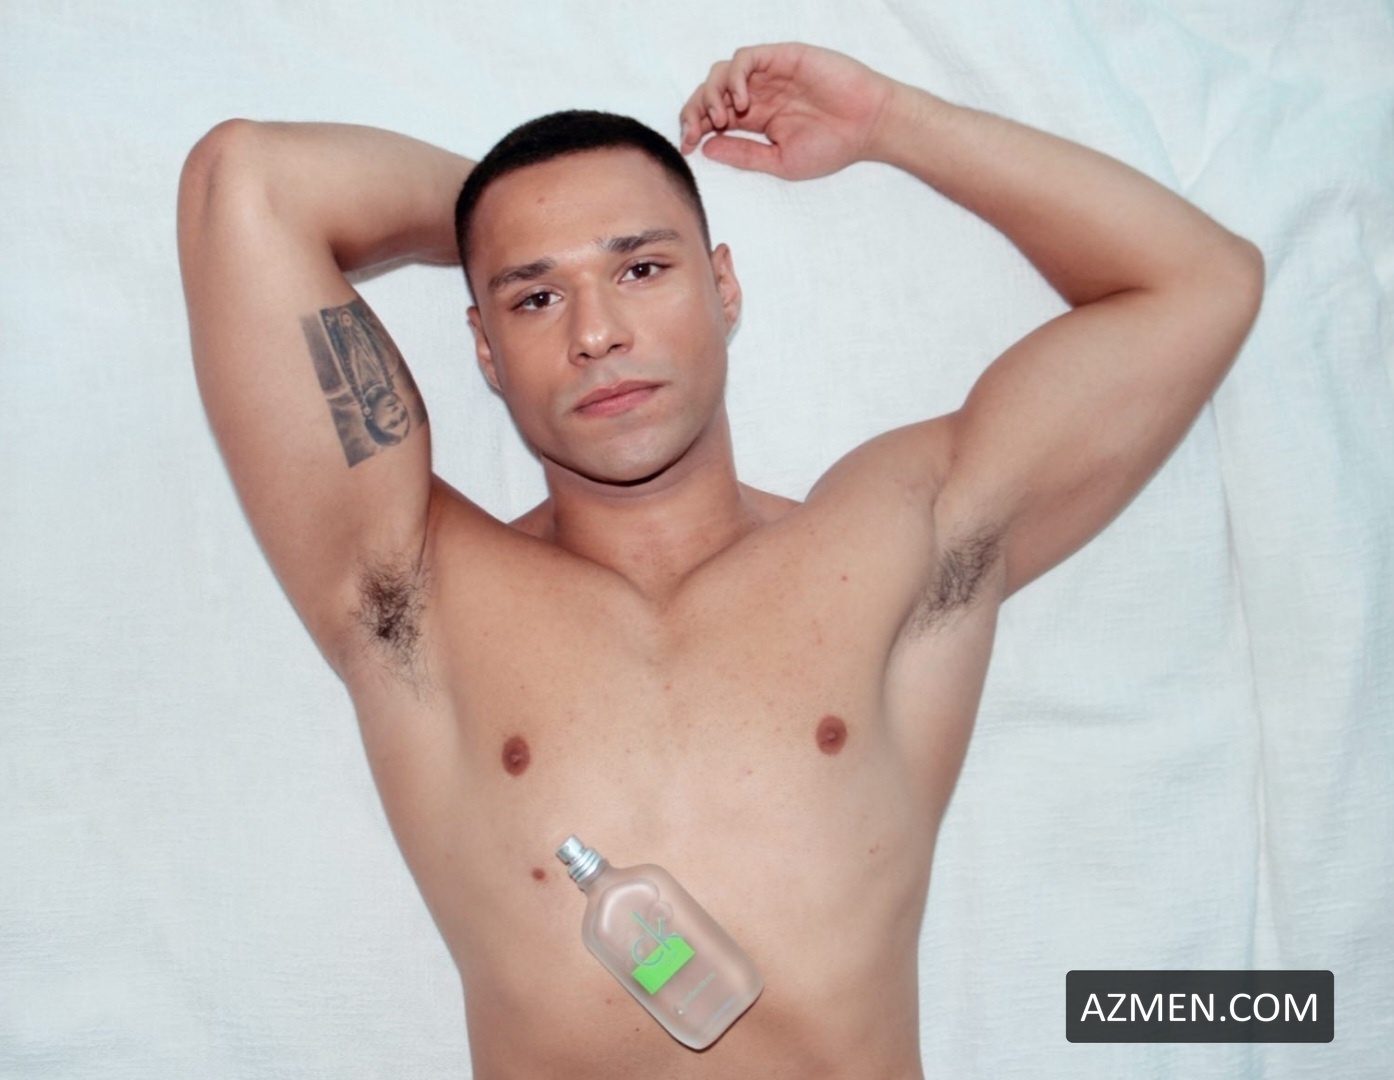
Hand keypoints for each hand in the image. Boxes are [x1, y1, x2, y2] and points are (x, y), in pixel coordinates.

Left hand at [679, 43, 896, 179]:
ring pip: (721, 72)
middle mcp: (758, 94)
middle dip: (695, 111)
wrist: (868, 125)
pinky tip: (742, 101)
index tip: (689, 147)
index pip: (711, 116)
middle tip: (697, 132)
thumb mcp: (779, 161)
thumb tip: (706, 150)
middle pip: (709, 92)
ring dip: (712, 94)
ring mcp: (769, 74)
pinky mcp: (781, 57)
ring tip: (724, 119)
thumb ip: (743, 155)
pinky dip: (734, 77)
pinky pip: (745, 59)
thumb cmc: (833, 146)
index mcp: (755, 119)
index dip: (694, 127)